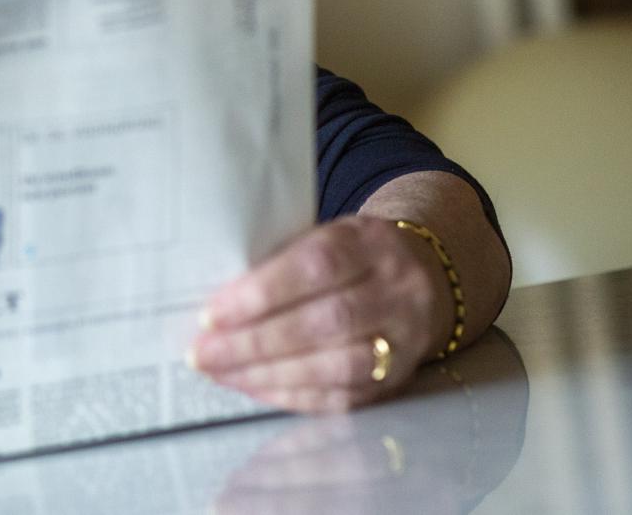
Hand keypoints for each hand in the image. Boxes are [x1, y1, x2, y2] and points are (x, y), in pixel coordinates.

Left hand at [190, 217, 452, 412]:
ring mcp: (403, 340)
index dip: (263, 293)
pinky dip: (292, 395)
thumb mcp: (324, 234)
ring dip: (269, 374)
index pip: (318, 266)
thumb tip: (215, 298)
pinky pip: (344, 397)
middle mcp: (396, 292)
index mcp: (371, 244)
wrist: (427, 276)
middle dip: (255, 342)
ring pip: (337, 366)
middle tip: (203, 353)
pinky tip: (253, 388)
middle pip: (326, 322)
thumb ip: (280, 258)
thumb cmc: (351, 254)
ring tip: (221, 373)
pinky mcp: (398, 379)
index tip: (211, 313)